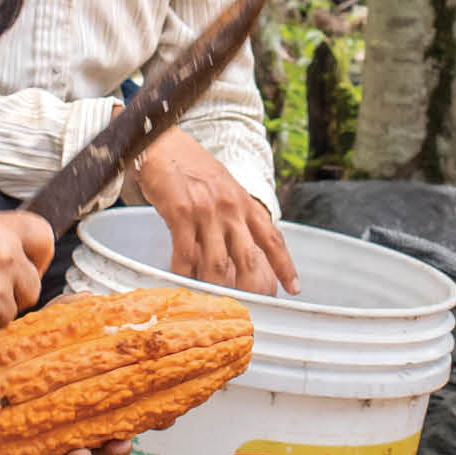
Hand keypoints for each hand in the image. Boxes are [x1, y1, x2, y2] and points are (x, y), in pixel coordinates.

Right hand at [135, 128, 298, 294]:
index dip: (285, 266)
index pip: (272, 238)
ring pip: (219, 263)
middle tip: (252, 313)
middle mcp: (230, 208)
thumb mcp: (223, 187)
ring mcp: (206, 210)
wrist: (161, 141)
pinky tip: (182, 287)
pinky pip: (185, 254)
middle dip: (254, 290)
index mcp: (244, 202)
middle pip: (249, 259)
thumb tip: (241, 246)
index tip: (294, 289)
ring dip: (218, 290)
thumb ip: (235, 214)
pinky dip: (184, 275)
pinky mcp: (180, 212)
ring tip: (217, 309)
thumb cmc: (190, 167)